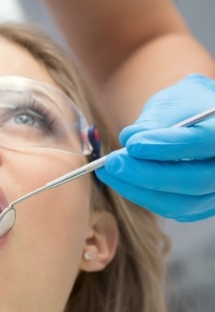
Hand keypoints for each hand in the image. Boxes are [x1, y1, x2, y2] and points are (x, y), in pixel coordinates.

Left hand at [96, 74, 214, 220]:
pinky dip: (143, 196)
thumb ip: (154, 121)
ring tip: (109, 171)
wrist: (201, 120)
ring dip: (138, 189)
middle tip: (113, 163)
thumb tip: (129, 138)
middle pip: (194, 180)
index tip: (132, 144)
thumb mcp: (173, 102)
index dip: (167, 146)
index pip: (203, 142)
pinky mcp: (202, 207)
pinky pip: (172, 209)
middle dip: (147, 174)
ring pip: (181, 202)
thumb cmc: (187, 107)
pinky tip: (121, 181)